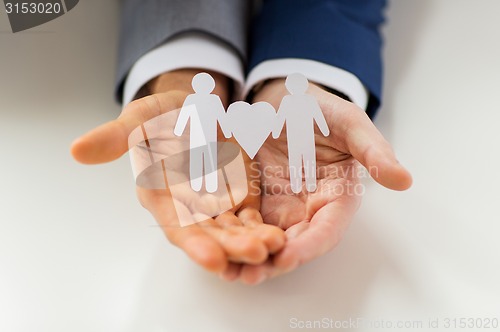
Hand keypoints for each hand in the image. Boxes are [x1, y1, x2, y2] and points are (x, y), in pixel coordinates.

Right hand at [71, 69, 284, 277]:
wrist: (192, 109)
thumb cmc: (161, 115)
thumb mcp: (139, 119)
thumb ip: (116, 136)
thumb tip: (77, 150)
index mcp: (161, 195)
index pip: (176, 225)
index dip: (193, 242)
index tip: (212, 258)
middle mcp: (187, 207)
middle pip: (210, 235)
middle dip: (231, 247)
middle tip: (254, 255)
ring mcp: (215, 204)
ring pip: (233, 231)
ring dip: (252, 242)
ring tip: (274, 248)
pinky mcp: (236, 195)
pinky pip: (251, 217)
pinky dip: (263, 227)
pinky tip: (280, 236)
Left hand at [235, 79, 411, 283]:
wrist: (282, 99)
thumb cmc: (319, 108)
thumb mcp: (348, 122)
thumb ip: (372, 150)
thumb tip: (404, 179)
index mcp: (336, 196)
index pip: (327, 229)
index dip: (310, 245)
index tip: (289, 257)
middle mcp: (308, 209)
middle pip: (293, 243)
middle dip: (272, 262)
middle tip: (249, 274)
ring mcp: (278, 207)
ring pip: (265, 239)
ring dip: (247, 257)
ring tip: (226, 271)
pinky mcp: (253, 200)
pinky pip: (241, 223)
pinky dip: (229, 236)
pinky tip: (212, 246)